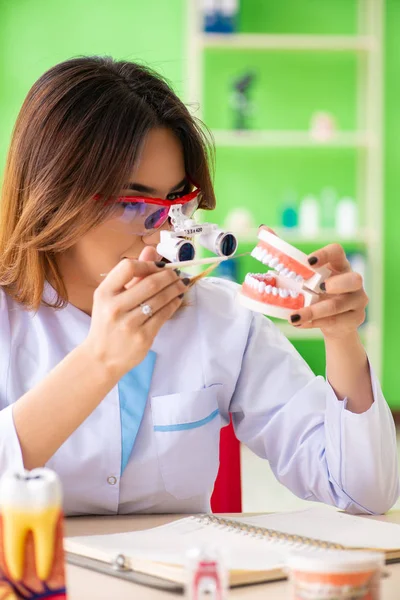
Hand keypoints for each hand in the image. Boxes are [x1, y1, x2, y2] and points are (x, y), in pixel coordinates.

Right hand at [83, 249, 187, 378]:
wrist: (101, 358)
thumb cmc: (107, 323)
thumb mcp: (111, 297)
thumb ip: (132, 274)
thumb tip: (151, 250)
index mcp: (104, 293)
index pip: (127, 267)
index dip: (147, 264)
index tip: (159, 266)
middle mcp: (115, 307)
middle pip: (150, 283)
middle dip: (169, 276)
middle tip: (178, 273)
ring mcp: (129, 324)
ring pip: (160, 299)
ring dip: (176, 288)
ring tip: (182, 283)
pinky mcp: (143, 337)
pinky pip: (164, 315)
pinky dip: (174, 304)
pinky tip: (178, 298)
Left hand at [289, 243, 367, 338]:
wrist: (335, 322)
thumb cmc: (315, 291)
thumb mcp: (302, 274)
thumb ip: (286, 253)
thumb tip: (263, 229)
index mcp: (338, 265)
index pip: (337, 252)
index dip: (325, 254)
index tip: (309, 261)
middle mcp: (352, 281)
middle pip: (353, 279)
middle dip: (337, 284)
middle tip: (318, 288)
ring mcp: (357, 300)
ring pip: (339, 305)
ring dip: (315, 311)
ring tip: (294, 317)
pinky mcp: (354, 318)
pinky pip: (335, 321)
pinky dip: (314, 324)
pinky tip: (299, 323)